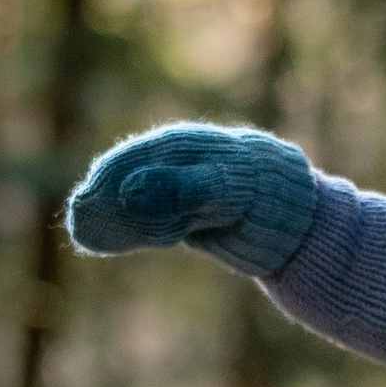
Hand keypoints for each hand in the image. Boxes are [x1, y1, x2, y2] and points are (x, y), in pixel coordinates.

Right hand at [65, 122, 316, 276]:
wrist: (304, 223)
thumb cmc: (270, 197)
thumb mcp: (227, 192)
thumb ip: (182, 189)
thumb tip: (131, 191)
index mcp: (193, 146)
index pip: (141, 156)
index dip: (113, 176)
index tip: (89, 198)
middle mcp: (185, 164)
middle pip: (135, 177)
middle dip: (107, 197)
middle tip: (81, 220)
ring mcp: (187, 189)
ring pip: (141, 201)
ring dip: (115, 216)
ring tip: (87, 233)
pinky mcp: (192, 214)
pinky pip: (154, 219)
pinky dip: (133, 229)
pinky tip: (110, 240)